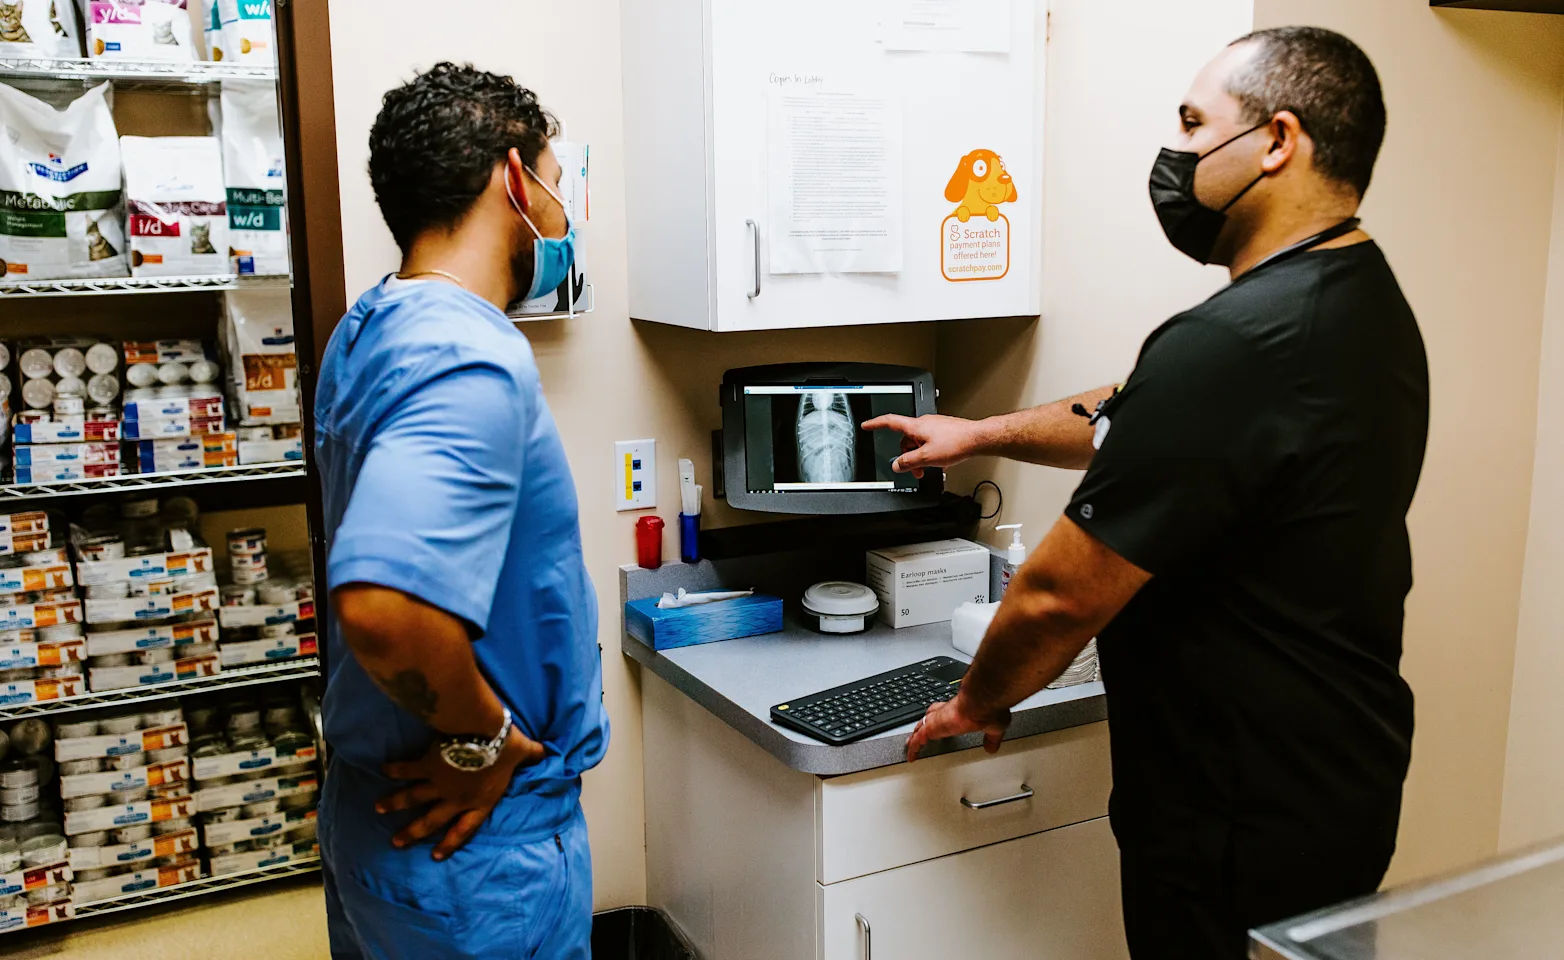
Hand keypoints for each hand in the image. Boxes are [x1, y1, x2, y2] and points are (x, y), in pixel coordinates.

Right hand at [376, 728, 543, 859]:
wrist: (481, 732)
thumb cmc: (504, 745)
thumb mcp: (523, 752)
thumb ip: (534, 754)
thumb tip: (550, 752)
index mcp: (480, 800)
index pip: (465, 828)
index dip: (451, 842)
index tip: (436, 855)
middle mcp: (457, 797)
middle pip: (432, 820)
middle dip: (413, 832)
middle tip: (397, 841)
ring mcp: (439, 784)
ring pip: (412, 798)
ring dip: (394, 804)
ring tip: (378, 809)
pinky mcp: (426, 766)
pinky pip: (407, 770)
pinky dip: (395, 769)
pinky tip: (383, 769)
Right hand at [861, 414, 984, 478]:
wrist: (978, 439)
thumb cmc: (957, 443)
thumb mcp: (927, 458)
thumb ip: (909, 462)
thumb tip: (897, 465)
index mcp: (916, 426)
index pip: (890, 422)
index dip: (876, 424)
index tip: (867, 425)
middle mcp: (924, 423)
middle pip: (906, 439)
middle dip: (908, 455)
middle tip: (915, 470)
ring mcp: (935, 426)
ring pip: (920, 442)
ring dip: (921, 456)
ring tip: (931, 467)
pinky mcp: (945, 430)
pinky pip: (931, 442)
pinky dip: (931, 452)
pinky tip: (941, 462)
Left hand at [905, 694, 1010, 761]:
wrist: (982, 700)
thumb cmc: (988, 707)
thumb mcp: (995, 727)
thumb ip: (992, 737)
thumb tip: (992, 747)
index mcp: (961, 709)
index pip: (948, 712)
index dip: (943, 718)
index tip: (943, 724)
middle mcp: (947, 712)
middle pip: (930, 716)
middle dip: (925, 724)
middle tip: (921, 731)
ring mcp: (938, 719)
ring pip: (922, 727)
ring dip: (916, 736)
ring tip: (912, 745)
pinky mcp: (932, 727)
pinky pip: (917, 739)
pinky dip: (913, 748)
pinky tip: (911, 756)